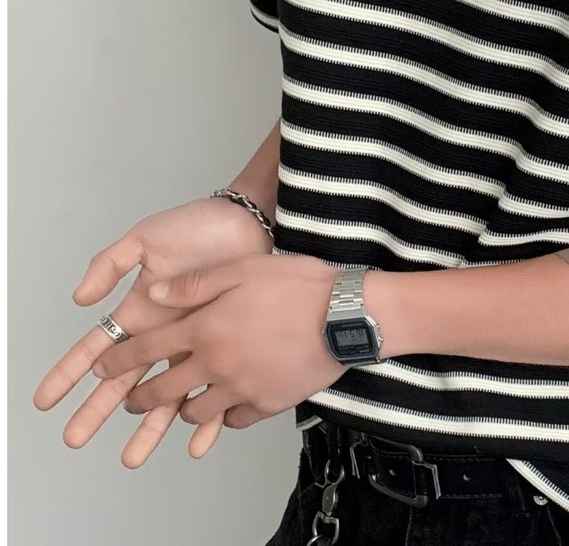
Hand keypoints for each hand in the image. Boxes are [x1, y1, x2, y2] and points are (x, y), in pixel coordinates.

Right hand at [33, 196, 273, 466]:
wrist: (251, 221)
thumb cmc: (199, 225)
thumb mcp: (146, 238)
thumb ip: (111, 263)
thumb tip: (80, 299)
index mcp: (141, 309)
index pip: (98, 347)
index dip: (70, 372)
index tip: (45, 399)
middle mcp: (164, 332)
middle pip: (126, 380)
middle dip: (99, 410)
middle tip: (75, 438)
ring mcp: (195, 342)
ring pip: (167, 393)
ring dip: (150, 425)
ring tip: (133, 457)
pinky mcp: (228, 344)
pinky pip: (216, 386)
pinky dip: (207, 414)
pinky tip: (198, 439)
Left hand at [93, 254, 348, 429]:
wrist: (346, 315)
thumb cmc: (298, 285)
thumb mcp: (244, 268)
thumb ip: (196, 283)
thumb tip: (155, 293)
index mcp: (206, 328)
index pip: (148, 348)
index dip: (120, 359)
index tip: (102, 369)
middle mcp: (216, 365)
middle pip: (164, 391)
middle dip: (141, 398)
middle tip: (131, 401)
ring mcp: (241, 388)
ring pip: (197, 412)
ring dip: (182, 410)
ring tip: (180, 406)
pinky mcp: (267, 403)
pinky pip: (234, 419)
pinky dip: (224, 417)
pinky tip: (227, 406)